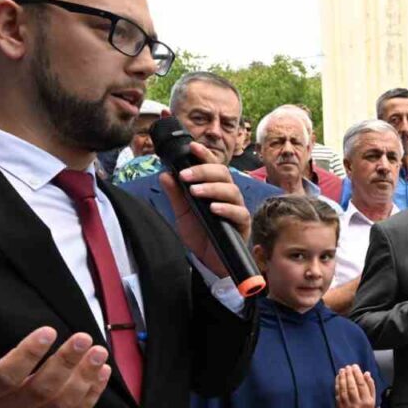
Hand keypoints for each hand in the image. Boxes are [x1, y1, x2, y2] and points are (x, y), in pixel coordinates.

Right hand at [0, 308, 111, 407]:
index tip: (48, 330)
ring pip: (60, 407)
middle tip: (84, 338)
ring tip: (98, 352)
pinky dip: (90, 396)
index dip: (27, 356)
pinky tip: (102, 372)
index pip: (6, 378)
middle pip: (40, 393)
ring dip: (84, 379)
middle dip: (65, 365)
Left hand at [159, 142, 250, 276]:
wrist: (209, 261)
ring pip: (231, 190)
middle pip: (223, 174)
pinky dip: (226, 209)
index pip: (212, 166)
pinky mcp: (242, 224)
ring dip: (212, 188)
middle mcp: (228, 195)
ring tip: (195, 192)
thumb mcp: (182, 213)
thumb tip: (165, 174)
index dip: (204, 155)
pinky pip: (239, 213)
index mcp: (215, 188)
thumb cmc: (200, 234)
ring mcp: (237, 208)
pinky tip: (213, 208)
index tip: (192, 147)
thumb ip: (176, 194)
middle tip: (185, 175)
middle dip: (203, 171)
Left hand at [335, 365, 376, 407]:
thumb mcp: (373, 397)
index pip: (361, 385)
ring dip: (342, 379)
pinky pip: (338, 395)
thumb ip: (370, 385)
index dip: (357, 374)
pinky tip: (338, 379)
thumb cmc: (368, 407)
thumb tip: (366, 373)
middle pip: (352, 387)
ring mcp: (348, 407)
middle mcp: (357, 405)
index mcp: (367, 401)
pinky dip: (337, 386)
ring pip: (344, 391)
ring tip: (342, 371)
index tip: (355, 366)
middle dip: (349, 375)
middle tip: (347, 367)